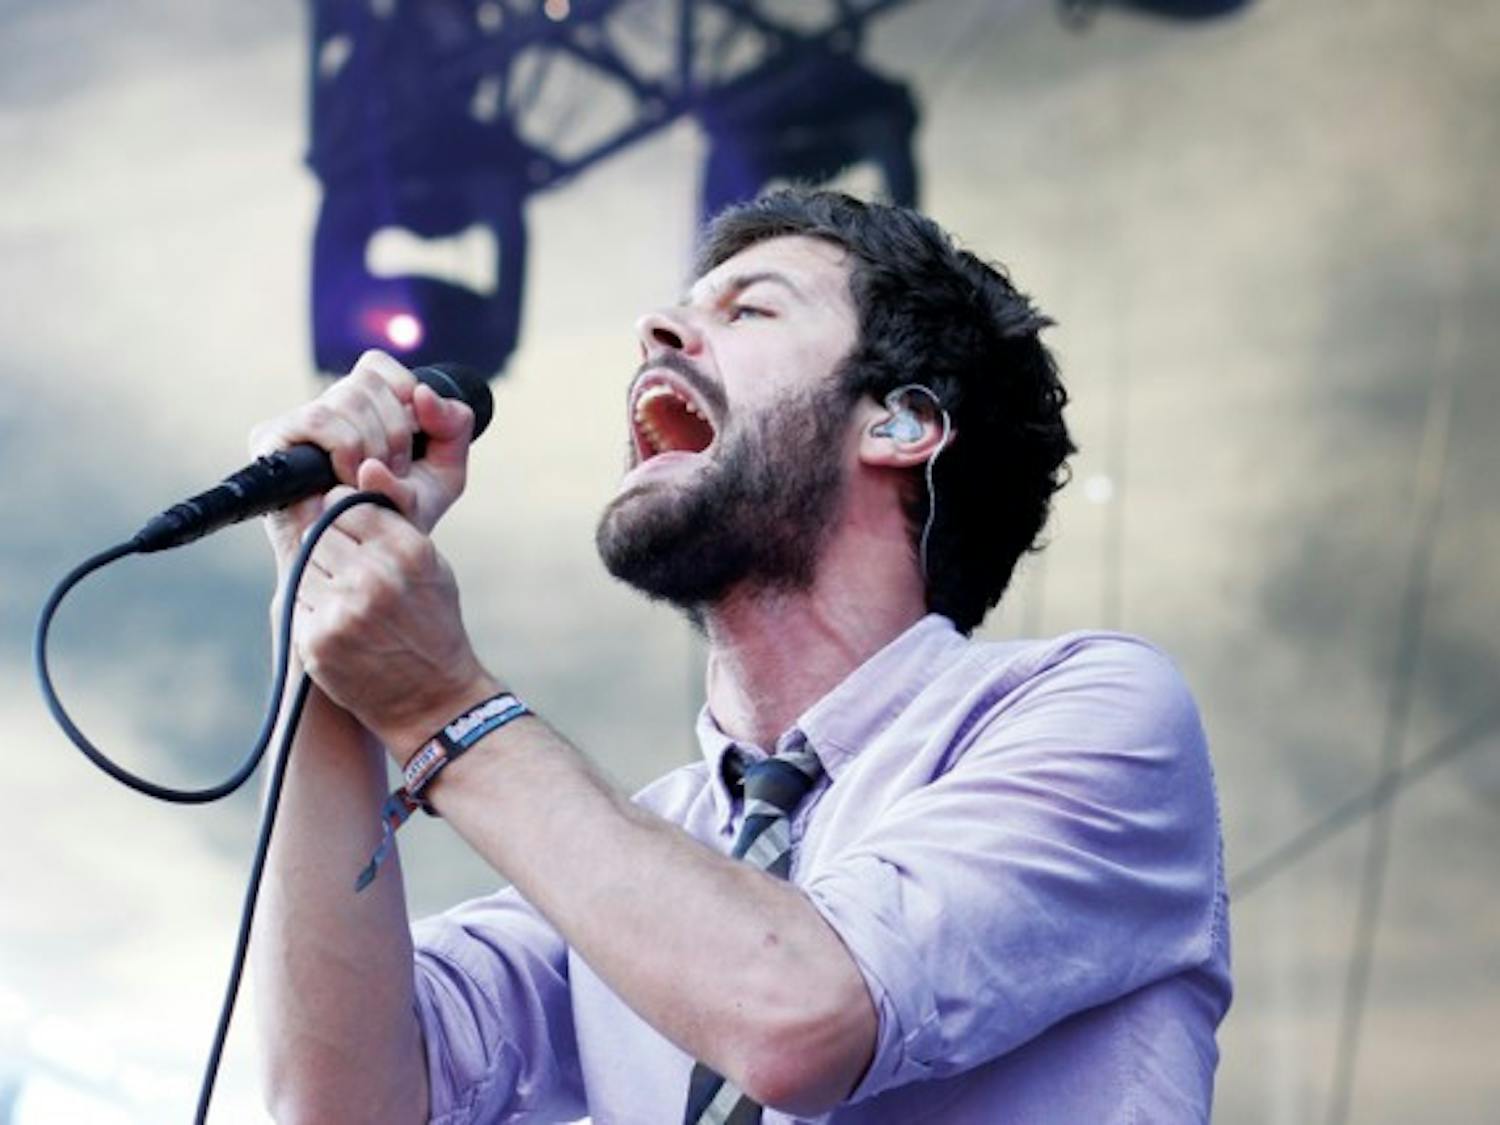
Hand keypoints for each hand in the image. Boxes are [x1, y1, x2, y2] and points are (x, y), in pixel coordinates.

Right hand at [248, 350, 475, 572]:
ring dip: (373, 443)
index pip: (377, 365)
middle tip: (396, 471)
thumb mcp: (445, 470)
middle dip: (394, 432)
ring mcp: (296, 422)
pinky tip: (349, 478)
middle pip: (366, 382)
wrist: (364, 558)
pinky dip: (346, 447)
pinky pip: (318, 419)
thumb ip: (454, 426)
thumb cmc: (400, 515)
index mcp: (361, 405)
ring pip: (347, 398)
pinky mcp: (272, 439)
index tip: (415, 436)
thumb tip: (423, 393)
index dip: (403, 392)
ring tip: (371, 480)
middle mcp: (326, 407)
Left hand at [291, 482, 497, 754]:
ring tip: (350, 604)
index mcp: (407, 549)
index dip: (347, 518)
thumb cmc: (433, 625)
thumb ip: (396, 515)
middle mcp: (374, 575)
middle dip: (330, 549)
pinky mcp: (317, 639)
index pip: (348, 502)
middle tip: (353, 576)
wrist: (435, 700)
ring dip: (318, 579)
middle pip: (319, 532)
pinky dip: (312, 611)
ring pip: (303, 565)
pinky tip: (341, 627)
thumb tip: (365, 466)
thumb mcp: (431, 563)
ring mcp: (343, 609)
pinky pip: (296, 602)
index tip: (356, 537)